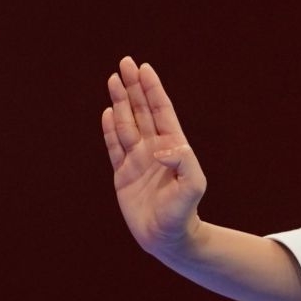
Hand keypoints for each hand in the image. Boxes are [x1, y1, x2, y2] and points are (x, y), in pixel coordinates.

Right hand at [102, 55, 207, 256]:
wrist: (167, 237)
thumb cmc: (183, 212)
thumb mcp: (193, 185)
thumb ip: (184, 162)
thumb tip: (162, 146)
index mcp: (173, 147)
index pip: (160, 111)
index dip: (152, 89)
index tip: (144, 68)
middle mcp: (154, 149)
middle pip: (141, 111)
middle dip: (133, 86)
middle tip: (125, 62)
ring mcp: (137, 160)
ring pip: (126, 124)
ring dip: (120, 101)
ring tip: (113, 79)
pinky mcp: (123, 174)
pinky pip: (114, 146)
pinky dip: (110, 128)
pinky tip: (108, 112)